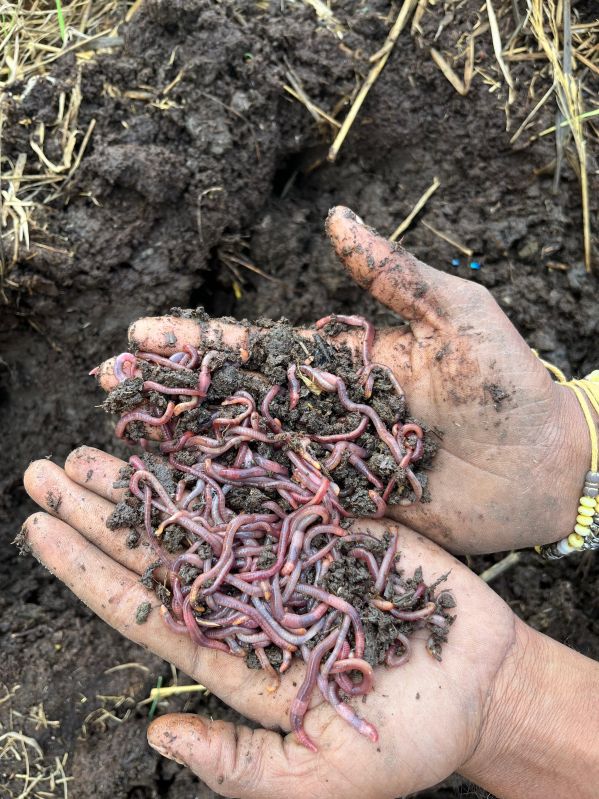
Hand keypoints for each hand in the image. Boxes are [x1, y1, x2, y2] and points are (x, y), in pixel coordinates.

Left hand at [23, 446, 515, 797]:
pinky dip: (231, 459)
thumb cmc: (407, 743)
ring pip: (206, 512)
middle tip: (45, 472)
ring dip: (151, 479)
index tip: (40, 532)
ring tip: (97, 445)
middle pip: (161, 551)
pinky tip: (189, 434)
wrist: (484, 688)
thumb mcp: (318, 777)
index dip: (89, 572)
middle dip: (102, 512)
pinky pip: (275, 486)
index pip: (145, 609)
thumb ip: (237, 762)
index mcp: (235, 656)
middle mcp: (250, 597)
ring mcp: (289, 556)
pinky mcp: (333, 525)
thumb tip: (156, 737)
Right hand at [95, 207, 588, 552]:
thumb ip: (396, 276)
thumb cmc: (510, 385)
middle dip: (176, 390)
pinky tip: (191, 496)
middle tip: (110, 384)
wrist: (546, 466)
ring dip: (191, 442)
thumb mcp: (458, 317)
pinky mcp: (347, 506)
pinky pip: (287, 500)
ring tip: (130, 436)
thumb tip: (336, 220)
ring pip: (250, 449)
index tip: (145, 336)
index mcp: (345, 360)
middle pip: (238, 399)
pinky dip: (240, 498)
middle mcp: (327, 410)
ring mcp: (333, 461)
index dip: (202, 345)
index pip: (259, 349)